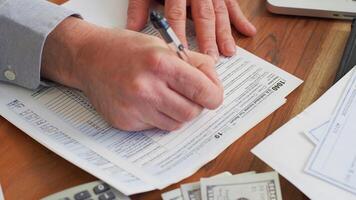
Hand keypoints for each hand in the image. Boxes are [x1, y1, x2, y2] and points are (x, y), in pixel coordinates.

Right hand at [41, 17, 222, 130]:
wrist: (88, 57)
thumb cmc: (126, 49)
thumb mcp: (163, 45)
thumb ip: (195, 63)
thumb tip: (213, 83)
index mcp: (161, 63)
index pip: (204, 91)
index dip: (214, 95)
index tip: (212, 95)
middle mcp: (147, 88)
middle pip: (192, 112)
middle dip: (195, 105)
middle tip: (187, 95)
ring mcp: (134, 108)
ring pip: (175, 124)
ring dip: (177, 113)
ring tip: (165, 96)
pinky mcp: (125, 121)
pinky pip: (155, 127)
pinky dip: (158, 117)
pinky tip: (147, 102)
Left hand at [127, 0, 255, 60]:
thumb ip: (139, 7)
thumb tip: (131, 30)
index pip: (177, 14)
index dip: (180, 34)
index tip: (182, 53)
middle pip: (203, 16)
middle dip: (208, 39)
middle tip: (210, 59)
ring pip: (220, 12)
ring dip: (225, 33)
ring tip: (228, 52)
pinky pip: (233, 4)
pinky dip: (241, 18)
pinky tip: (249, 30)